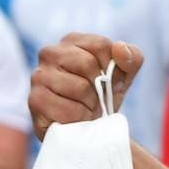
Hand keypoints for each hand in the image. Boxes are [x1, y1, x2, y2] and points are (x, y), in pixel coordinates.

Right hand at [28, 34, 143, 140]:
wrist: (87, 127)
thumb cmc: (103, 94)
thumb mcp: (125, 75)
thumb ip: (132, 57)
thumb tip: (119, 47)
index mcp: (72, 41)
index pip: (100, 44)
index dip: (112, 66)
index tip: (110, 80)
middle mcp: (50, 52)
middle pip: (88, 64)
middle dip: (101, 86)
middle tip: (97, 97)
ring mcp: (39, 75)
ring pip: (79, 87)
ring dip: (91, 104)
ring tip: (86, 107)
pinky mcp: (35, 100)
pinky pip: (68, 109)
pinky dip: (79, 117)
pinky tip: (75, 118)